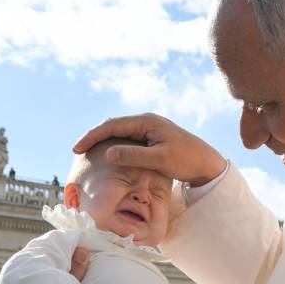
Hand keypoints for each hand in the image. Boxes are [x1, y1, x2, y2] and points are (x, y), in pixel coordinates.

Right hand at [73, 113, 226, 186]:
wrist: (207, 162)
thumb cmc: (186, 160)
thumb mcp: (160, 159)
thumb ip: (134, 156)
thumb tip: (108, 153)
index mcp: (147, 122)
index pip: (112, 125)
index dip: (93, 136)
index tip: (77, 148)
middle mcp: (147, 121)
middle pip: (113, 125)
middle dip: (94, 136)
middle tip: (77, 150)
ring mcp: (149, 128)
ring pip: (119, 131)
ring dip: (103, 140)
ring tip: (87, 151)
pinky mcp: (152, 138)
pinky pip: (127, 138)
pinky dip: (114, 144)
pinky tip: (106, 154)